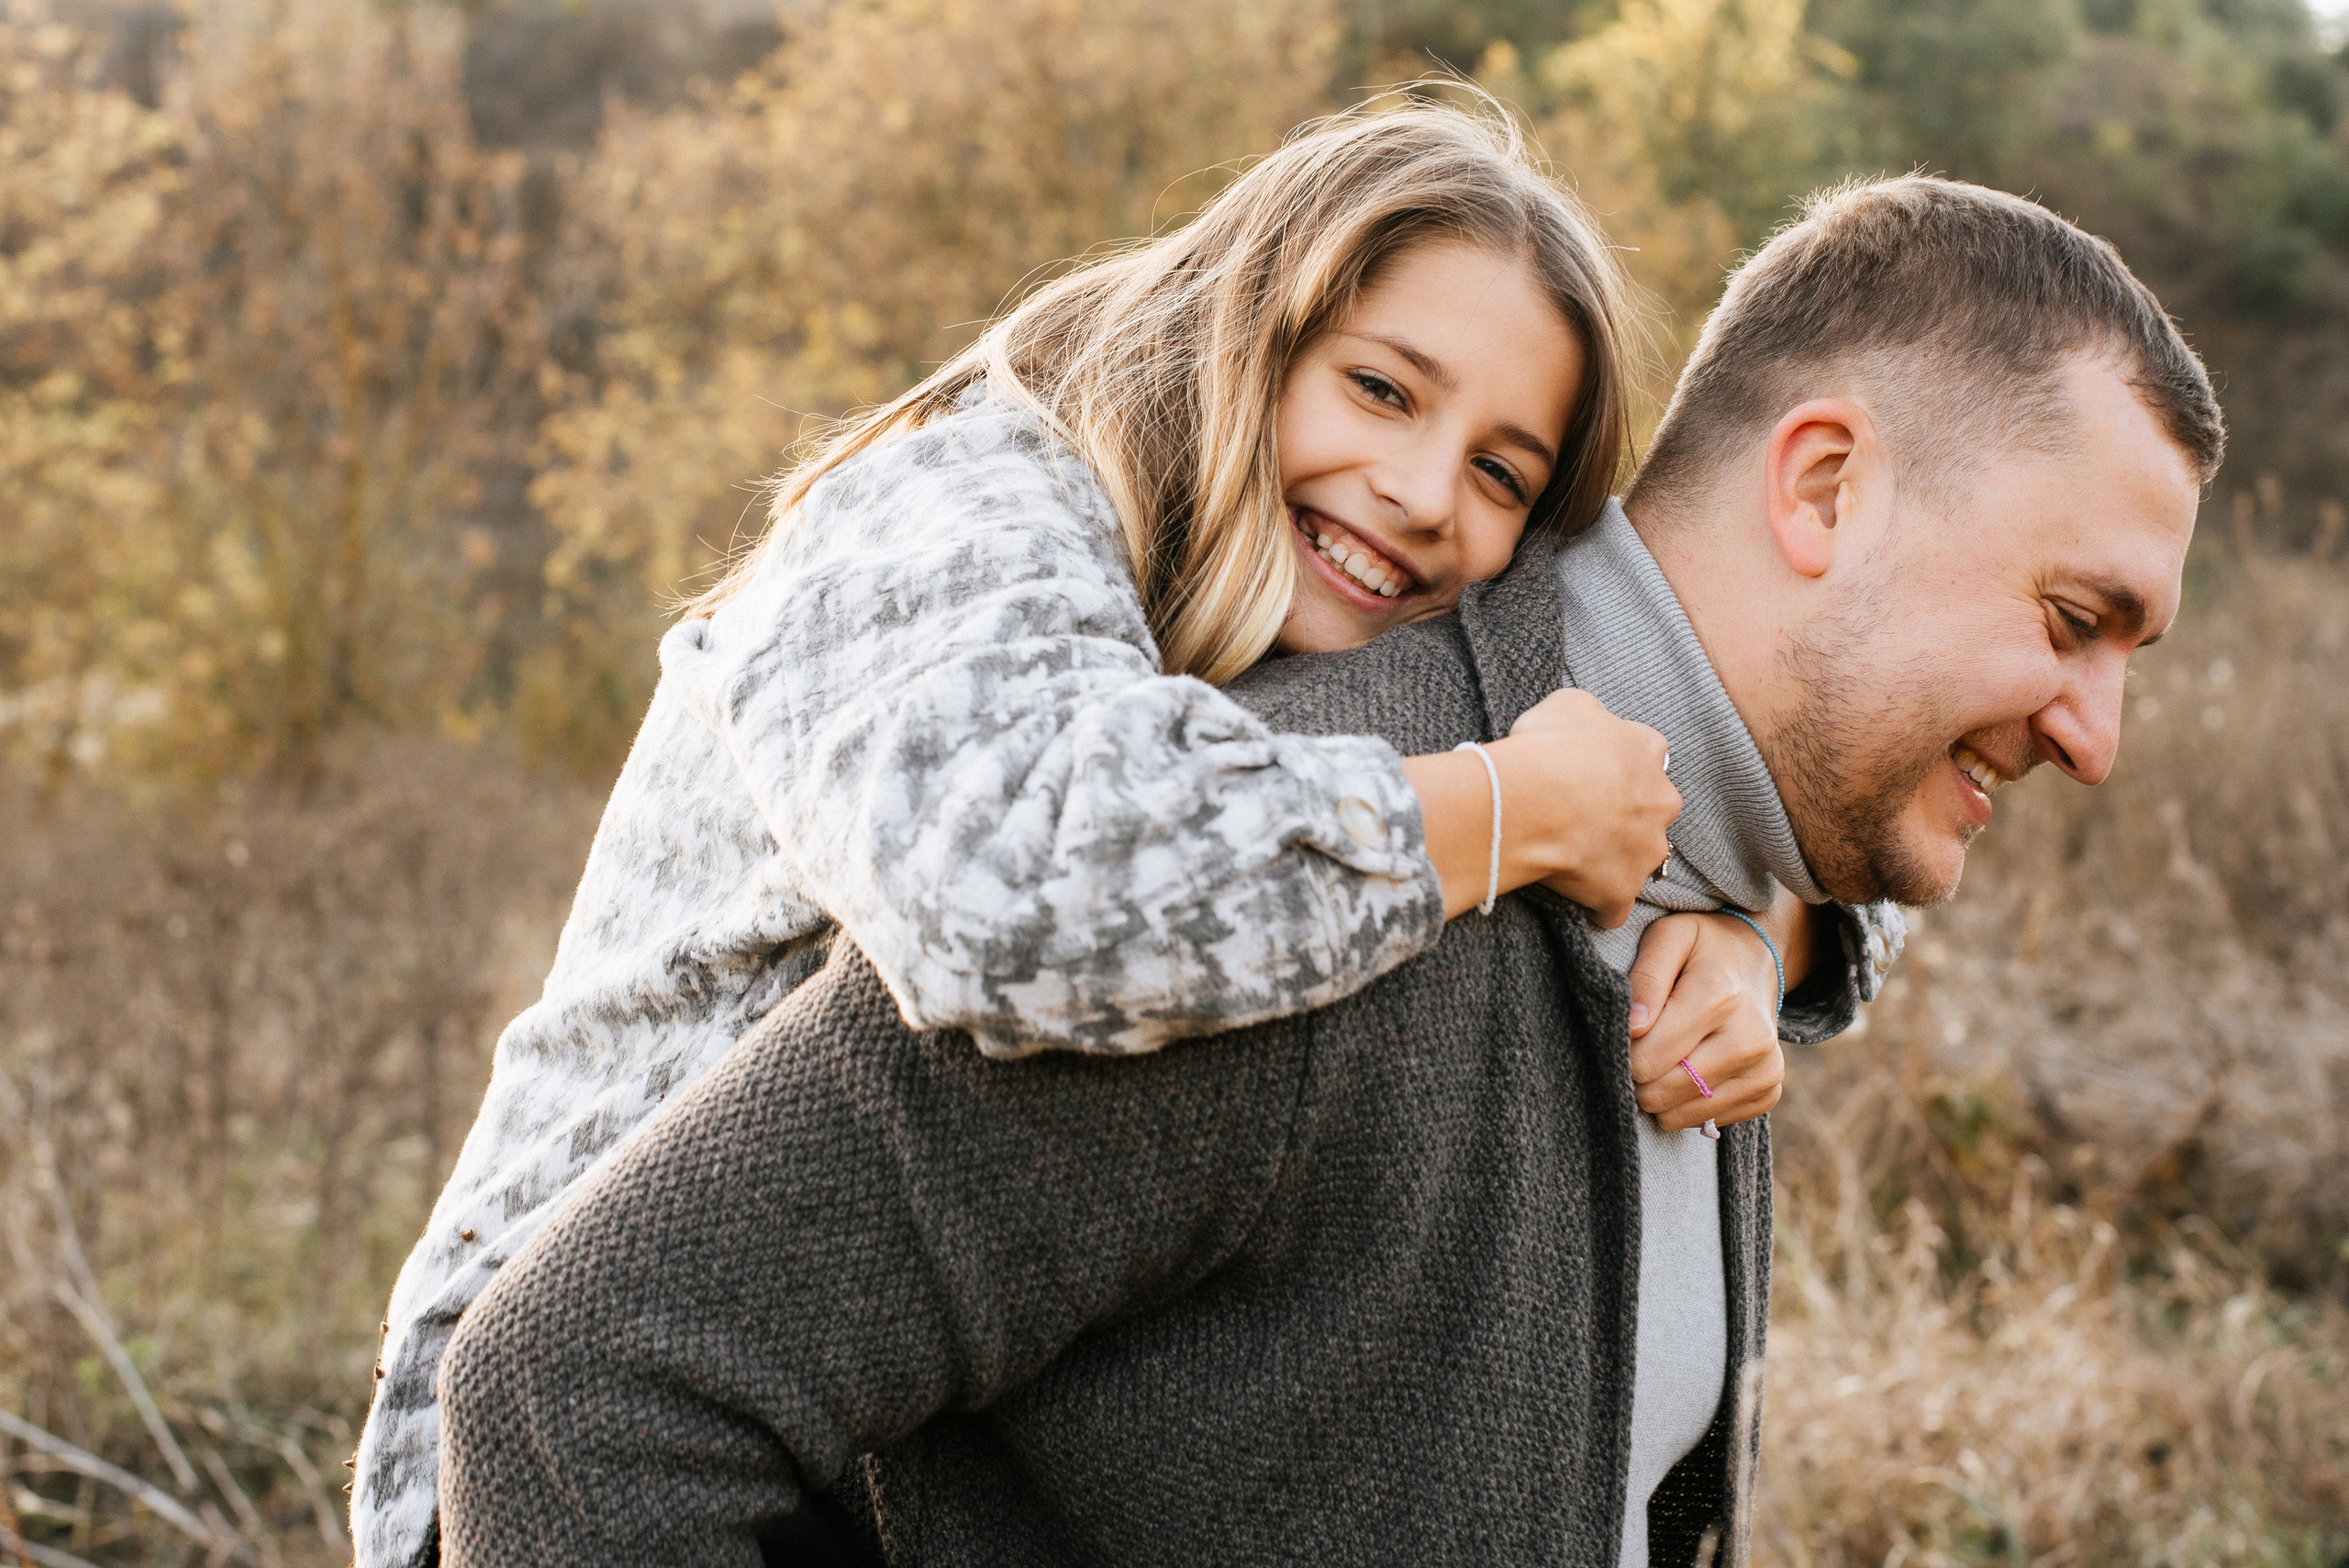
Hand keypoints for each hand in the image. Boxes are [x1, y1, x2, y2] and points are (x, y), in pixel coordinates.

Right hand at [1398, 688, 1678, 926]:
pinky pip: (1613, 907)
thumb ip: (1591, 714)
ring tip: (1574, 859)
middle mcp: (1660, 801)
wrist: (1533, 799)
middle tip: (1582, 816)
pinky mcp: (1621, 891)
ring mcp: (1645, 850)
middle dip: (1626, 816)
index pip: (1648, 754)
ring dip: (1614, 860)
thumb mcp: (1568, 704)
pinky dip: (1597, 906)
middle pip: (1651, 810)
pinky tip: (1574, 898)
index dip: (1620, 765)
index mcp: (1648, 752)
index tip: (1595, 772)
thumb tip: (1588, 723)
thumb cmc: (1547, 747)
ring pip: (1639, 859)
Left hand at [1626, 911, 1784, 1131]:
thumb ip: (1644, 978)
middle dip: (1638, 1077)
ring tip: (1664, 1058)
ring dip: (1660, 1095)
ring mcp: (1765, 1068)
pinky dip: (1688, 1104)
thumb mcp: (1667, 937)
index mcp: (1719, 996)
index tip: (1624, 1036)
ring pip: (1683, 1115)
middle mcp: (1750, 1038)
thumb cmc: (1701, 948)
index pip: (1647, 1058)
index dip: (1623, 1052)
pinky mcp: (1770, 1089)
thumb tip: (1632, 1028)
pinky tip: (1691, 1070)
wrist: (1756, 959)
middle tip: (1639, 1050)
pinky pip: (1709, 1120)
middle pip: (1663, 1092)